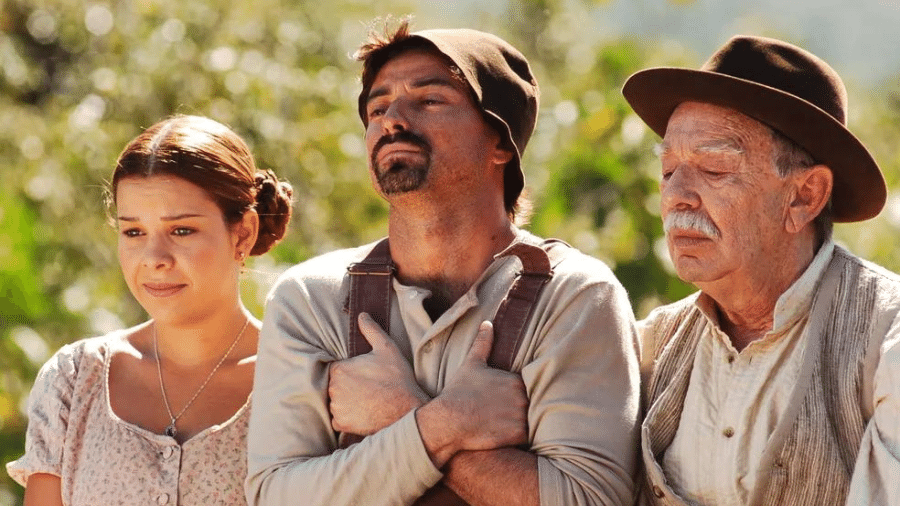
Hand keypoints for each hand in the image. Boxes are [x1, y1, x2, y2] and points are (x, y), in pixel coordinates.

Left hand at [328, 313, 429, 435]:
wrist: (407, 410)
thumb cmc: (398, 379)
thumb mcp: (387, 349)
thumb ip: (371, 330)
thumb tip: (362, 315)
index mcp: (339, 369)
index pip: (337, 368)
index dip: (350, 370)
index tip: (364, 374)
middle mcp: (332, 389)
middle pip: (334, 384)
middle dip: (347, 385)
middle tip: (368, 387)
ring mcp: (336, 408)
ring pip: (336, 401)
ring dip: (346, 401)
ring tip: (367, 400)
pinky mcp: (341, 424)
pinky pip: (338, 418)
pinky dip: (347, 416)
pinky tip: (363, 412)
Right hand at [416, 321, 528, 466]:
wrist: (448, 420)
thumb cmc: (458, 392)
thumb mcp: (471, 364)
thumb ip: (483, 343)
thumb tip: (487, 323)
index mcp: (516, 379)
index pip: (529, 386)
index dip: (519, 394)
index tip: (506, 400)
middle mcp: (522, 397)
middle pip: (532, 403)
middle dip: (524, 408)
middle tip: (507, 414)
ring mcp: (521, 417)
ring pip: (533, 420)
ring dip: (525, 423)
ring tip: (509, 425)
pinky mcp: (518, 435)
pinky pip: (529, 436)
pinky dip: (523, 437)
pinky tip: (509, 436)